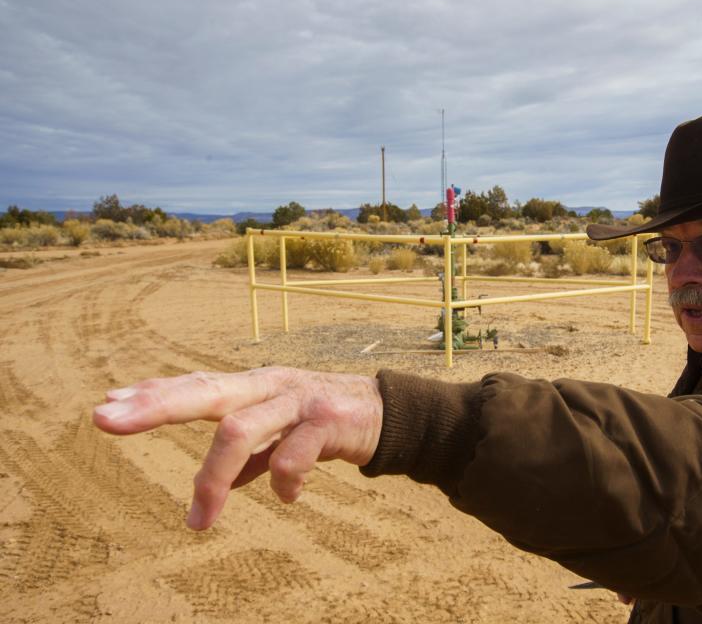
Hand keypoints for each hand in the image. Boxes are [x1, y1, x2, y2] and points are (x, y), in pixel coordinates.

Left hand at [92, 367, 382, 529]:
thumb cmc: (325, 422)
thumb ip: (248, 453)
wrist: (390, 414)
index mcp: (255, 386)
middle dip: (155, 406)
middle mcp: (270, 385)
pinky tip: (287, 497)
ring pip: (240, 428)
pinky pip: (291, 456)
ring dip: (212, 478)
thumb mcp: (280, 431)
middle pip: (206, 390)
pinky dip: (282, 482)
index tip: (106, 407)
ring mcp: (298, 399)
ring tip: (199, 521)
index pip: (196, 386)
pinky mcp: (328, 420)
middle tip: (107, 421)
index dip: (153, 395)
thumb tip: (212, 486)